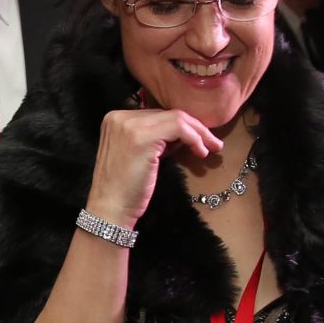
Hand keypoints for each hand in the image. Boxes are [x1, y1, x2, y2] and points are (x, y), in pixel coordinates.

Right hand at [86, 106, 224, 226]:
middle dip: (195, 127)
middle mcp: (120, 116)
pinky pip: (179, 128)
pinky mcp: (143, 137)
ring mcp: (130, 124)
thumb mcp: (139, 155)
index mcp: (116, 118)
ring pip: (176, 118)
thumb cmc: (125, 188)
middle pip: (168, 113)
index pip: (158, 114)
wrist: (110, 209)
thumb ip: (156, 140)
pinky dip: (194, 138)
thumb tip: (184, 134)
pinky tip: (200, 152)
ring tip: (211, 148)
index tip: (199, 140)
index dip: (183, 126)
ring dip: (199, 133)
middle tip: (213, 142)